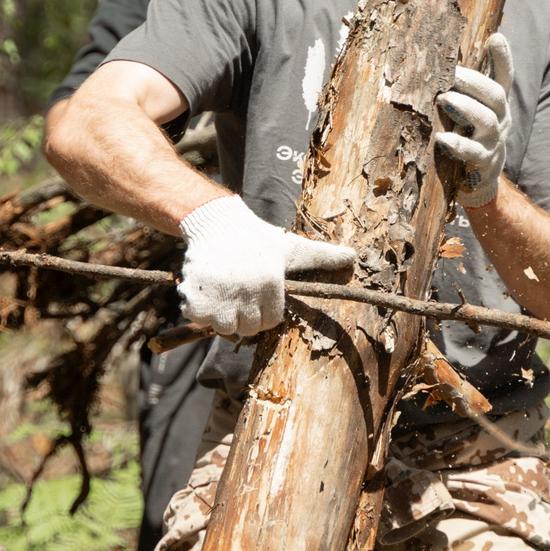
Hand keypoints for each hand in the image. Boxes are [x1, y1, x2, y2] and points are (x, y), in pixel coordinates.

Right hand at [178, 195, 355, 337]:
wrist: (215, 222)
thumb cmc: (258, 239)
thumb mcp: (291, 247)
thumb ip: (322, 256)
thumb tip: (354, 258)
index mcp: (271, 283)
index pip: (270, 322)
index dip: (264, 310)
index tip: (257, 294)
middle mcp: (245, 293)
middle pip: (248, 328)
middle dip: (244, 314)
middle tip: (239, 293)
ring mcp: (218, 298)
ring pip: (224, 328)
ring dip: (222, 315)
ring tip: (223, 292)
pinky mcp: (195, 299)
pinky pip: (199, 320)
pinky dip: (200, 311)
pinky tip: (206, 291)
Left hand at [434, 35, 514, 207]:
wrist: (478, 181)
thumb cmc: (468, 136)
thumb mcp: (469, 111)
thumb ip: (462, 89)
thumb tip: (438, 56)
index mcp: (497, 104)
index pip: (504, 77)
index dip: (503, 58)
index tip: (496, 37)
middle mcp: (500, 120)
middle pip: (495, 95)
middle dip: (473, 82)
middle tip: (451, 74)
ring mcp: (494, 142)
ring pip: (487, 120)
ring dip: (465, 108)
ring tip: (443, 99)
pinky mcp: (483, 164)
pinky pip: (473, 153)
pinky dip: (458, 144)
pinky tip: (442, 139)